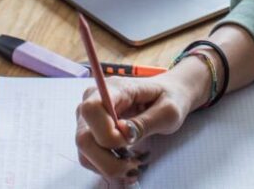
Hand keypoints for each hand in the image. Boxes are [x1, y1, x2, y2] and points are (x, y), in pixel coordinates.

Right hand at [75, 71, 199, 183]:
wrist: (168, 96)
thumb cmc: (169, 99)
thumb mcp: (168, 111)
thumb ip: (145, 123)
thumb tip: (122, 133)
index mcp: (114, 87)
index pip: (92, 110)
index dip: (106, 133)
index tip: (131, 141)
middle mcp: (94, 100)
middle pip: (83, 137)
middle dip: (108, 159)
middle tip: (136, 163)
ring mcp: (89, 117)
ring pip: (84, 152)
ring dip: (109, 165)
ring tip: (135, 164)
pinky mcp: (91, 132)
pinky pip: (89, 157)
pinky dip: (107, 166)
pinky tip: (127, 164)